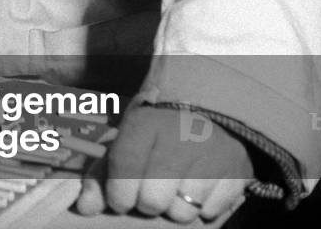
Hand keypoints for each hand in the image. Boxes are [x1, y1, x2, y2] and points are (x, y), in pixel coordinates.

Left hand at [75, 104, 251, 221]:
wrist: (208, 107)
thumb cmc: (157, 130)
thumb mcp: (125, 140)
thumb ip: (101, 174)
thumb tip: (84, 207)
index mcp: (146, 122)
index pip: (124, 172)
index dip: (118, 194)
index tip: (120, 198)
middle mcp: (179, 137)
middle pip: (152, 201)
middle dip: (146, 203)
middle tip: (150, 191)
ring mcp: (211, 156)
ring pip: (182, 213)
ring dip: (175, 207)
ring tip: (175, 187)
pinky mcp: (236, 173)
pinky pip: (211, 213)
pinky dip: (202, 208)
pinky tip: (199, 186)